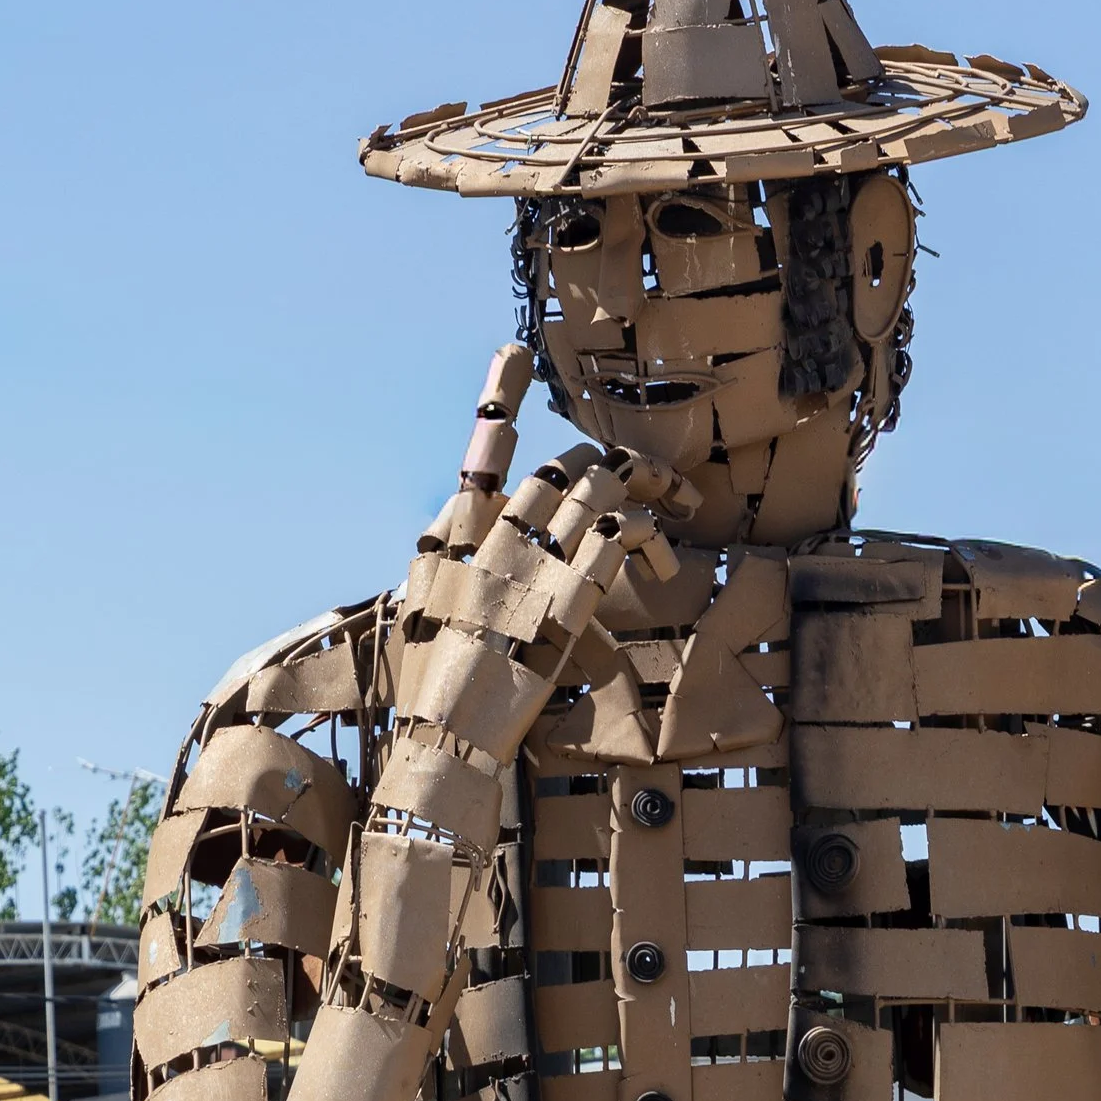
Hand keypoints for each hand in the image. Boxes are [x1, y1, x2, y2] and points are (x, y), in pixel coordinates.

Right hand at [388, 350, 691, 771]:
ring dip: (644, 487)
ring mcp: (531, 566)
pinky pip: (617, 539)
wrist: (442, 743)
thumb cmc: (432, 691)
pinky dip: (646, 536)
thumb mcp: (425, 613)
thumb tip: (464, 518)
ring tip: (676, 501)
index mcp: (453, 538)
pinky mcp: (569, 601)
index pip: (480, 454)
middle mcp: (492, 539)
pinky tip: (660, 556)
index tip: (514, 357)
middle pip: (557, 468)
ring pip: (596, 491)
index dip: (497, 401)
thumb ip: (448, 560)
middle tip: (652, 477)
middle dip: (607, 464)